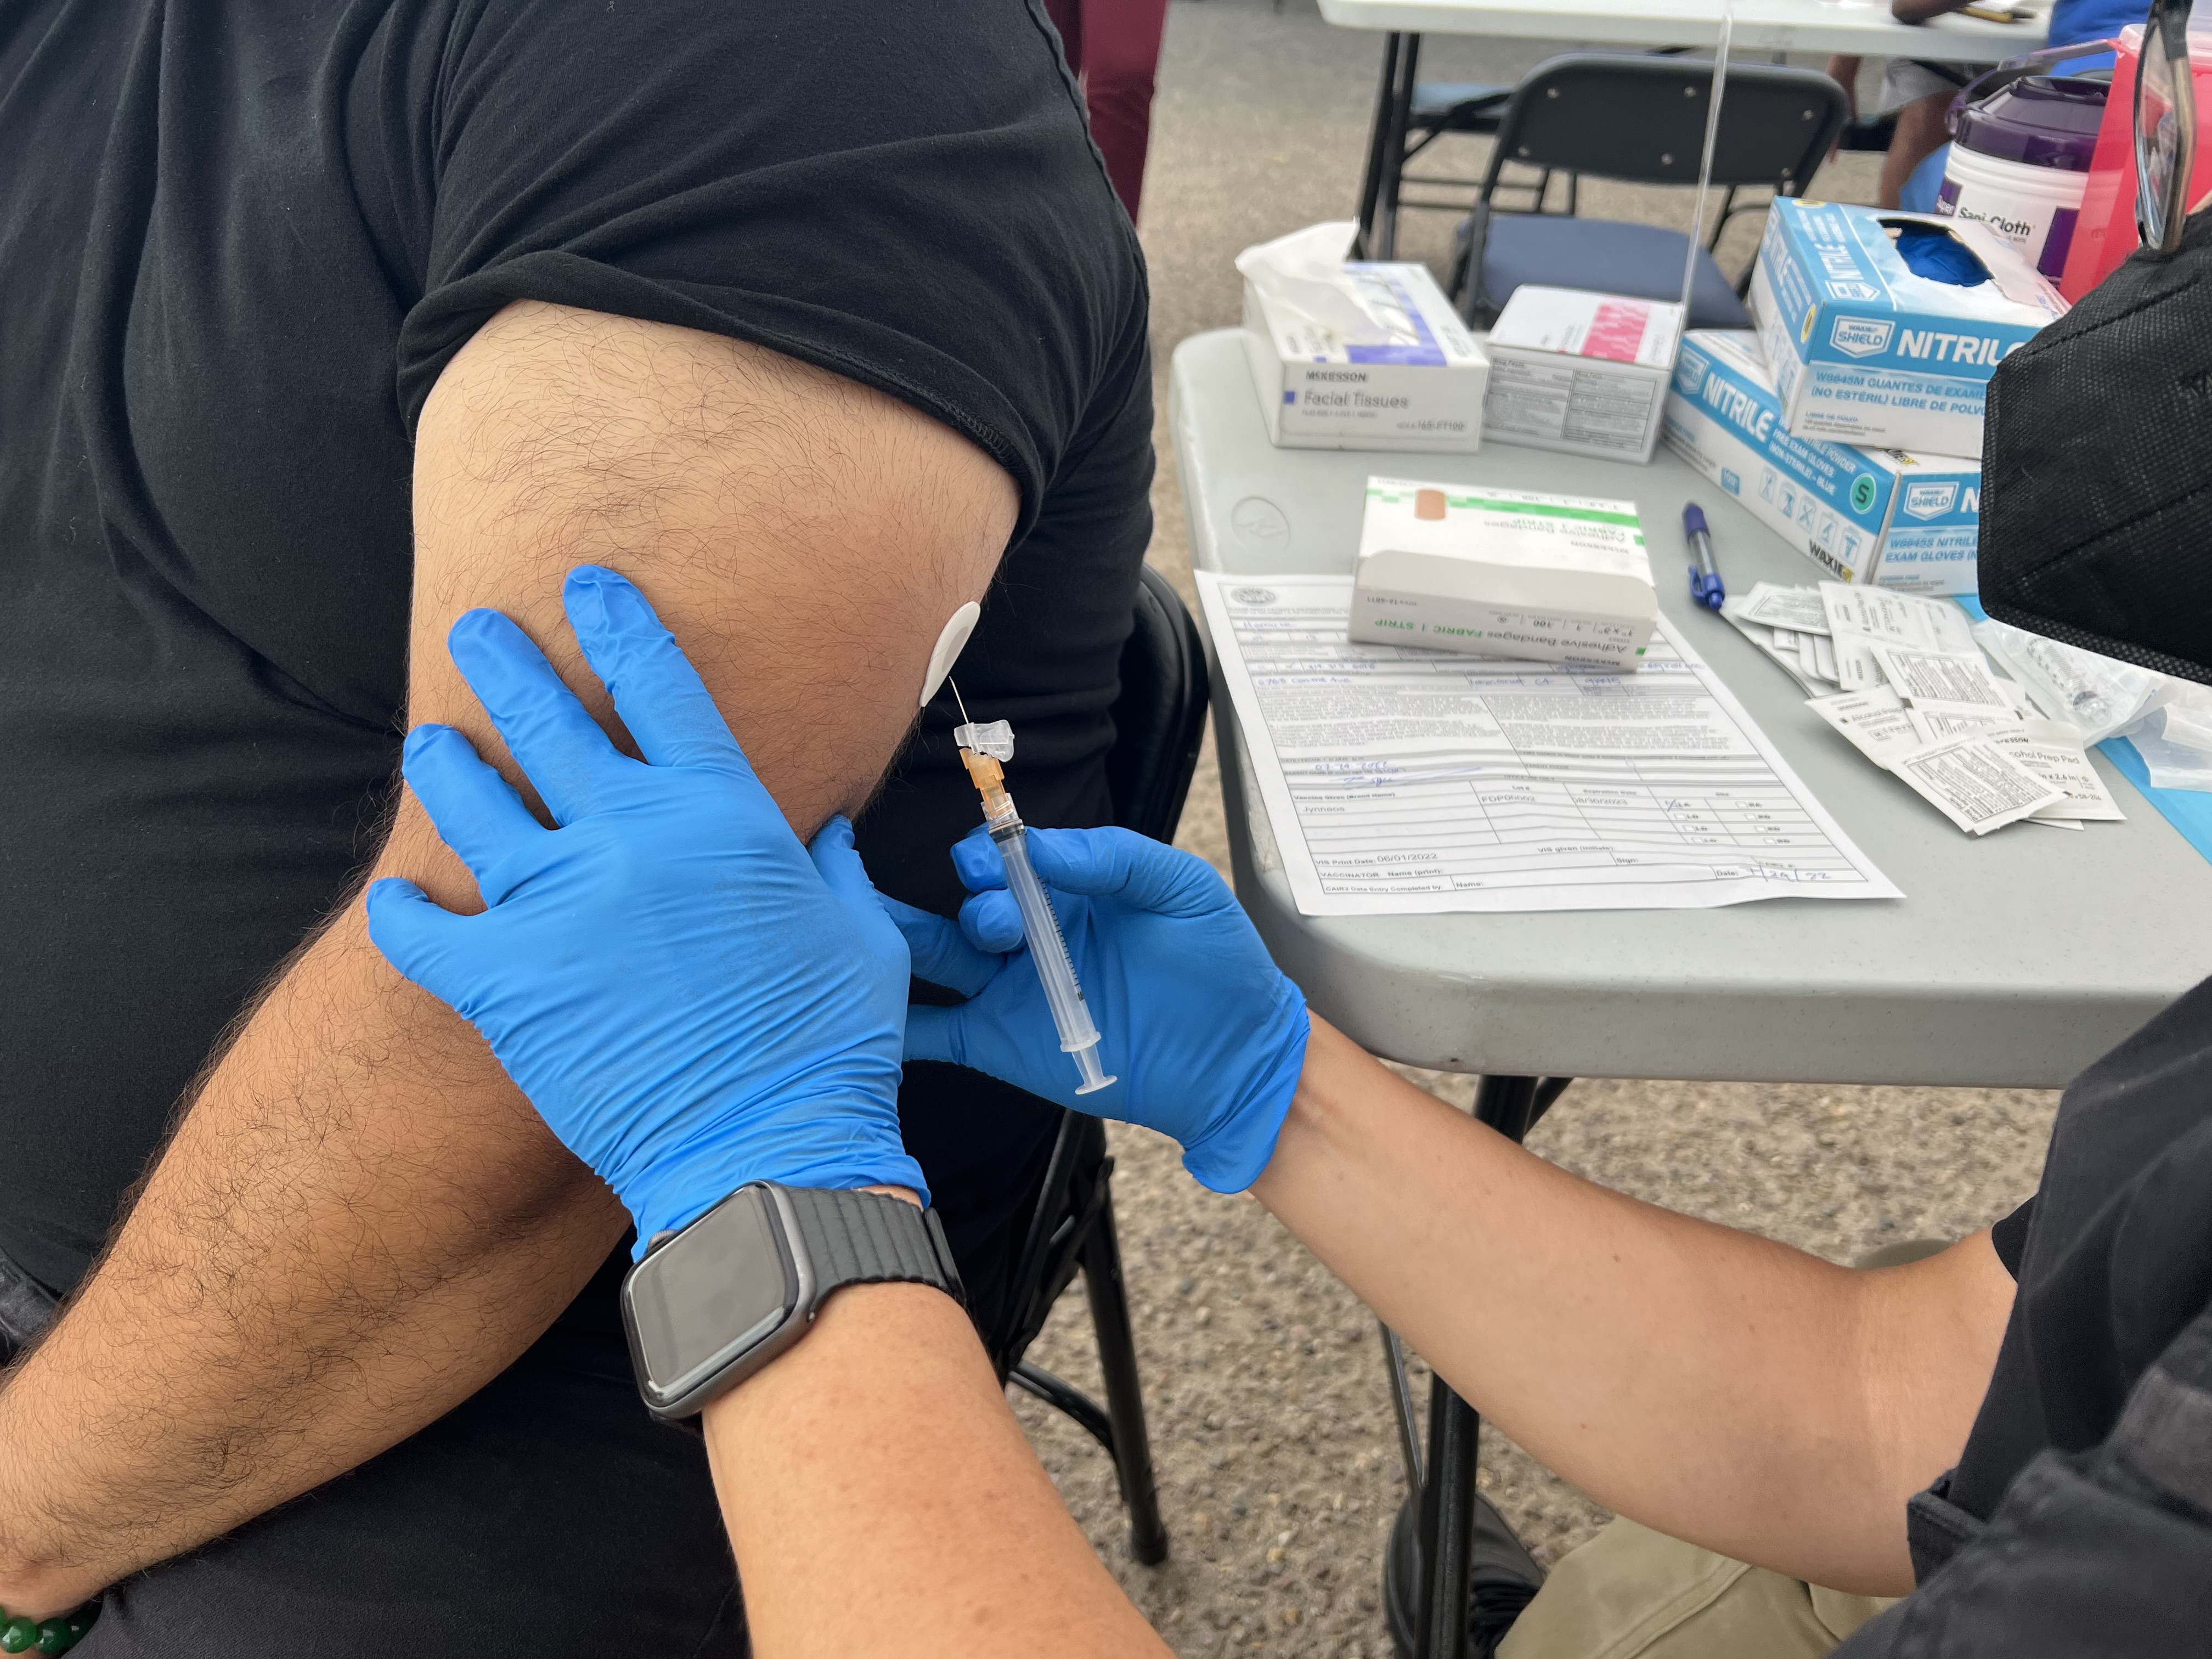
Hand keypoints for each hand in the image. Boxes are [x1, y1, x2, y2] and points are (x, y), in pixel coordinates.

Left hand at [366, 566, 923, 1250]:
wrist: (769, 1150)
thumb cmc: (829, 1045)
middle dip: (504, 661)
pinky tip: (393, 900)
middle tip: (477, 630)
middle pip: (547, 718)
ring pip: (472, 802)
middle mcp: (633, 837)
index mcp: (725, 815)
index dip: (619, 622)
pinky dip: (401, 914)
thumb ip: (832, 869)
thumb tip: (824, 834)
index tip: (586, 585)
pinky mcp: (505, 982)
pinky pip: (422, 931)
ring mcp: (560, 905)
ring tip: (430, 746)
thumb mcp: (858, 934)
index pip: (660, 682)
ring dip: (447, 765)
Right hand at [882, 826, 1307, 1191]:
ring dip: (902, 945)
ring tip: (871, 937)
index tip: (992, 862)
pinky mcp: (1003, 1045)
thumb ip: (1114, 858)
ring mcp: (1012, 991)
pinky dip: (896, 1027)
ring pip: (936, 960)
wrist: (1237, 1060)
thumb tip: (1041, 847)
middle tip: (998, 921)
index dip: (989, 855)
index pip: (1005, 858)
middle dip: (969, 904)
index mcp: (1067, 890)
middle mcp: (1030, 936)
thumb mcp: (1181, 890)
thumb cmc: (1219, 965)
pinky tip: (864, 1015)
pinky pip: (936, 1034)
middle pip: (966, 907)